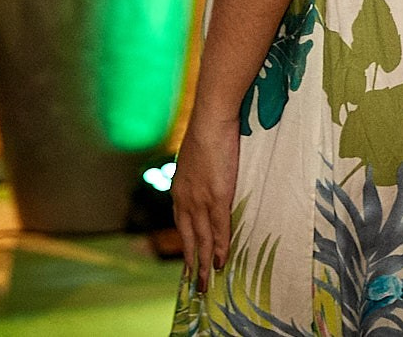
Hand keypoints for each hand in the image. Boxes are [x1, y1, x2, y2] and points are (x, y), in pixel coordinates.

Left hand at [172, 112, 240, 293]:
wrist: (211, 120)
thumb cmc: (208, 130)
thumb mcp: (198, 155)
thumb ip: (200, 170)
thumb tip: (207, 172)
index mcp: (179, 189)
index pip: (182, 223)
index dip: (187, 242)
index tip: (190, 258)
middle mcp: (185, 199)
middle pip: (189, 237)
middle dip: (192, 262)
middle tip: (196, 283)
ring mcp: (200, 199)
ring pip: (202, 238)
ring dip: (205, 262)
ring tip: (208, 282)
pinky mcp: (217, 196)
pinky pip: (219, 228)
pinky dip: (221, 246)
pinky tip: (222, 261)